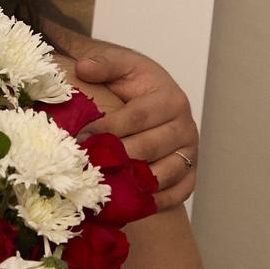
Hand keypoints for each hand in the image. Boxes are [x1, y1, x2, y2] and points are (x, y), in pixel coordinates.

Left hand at [75, 44, 197, 209]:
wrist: (151, 95)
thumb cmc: (133, 82)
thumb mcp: (120, 64)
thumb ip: (104, 63)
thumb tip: (85, 67)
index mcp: (170, 99)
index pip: (137, 117)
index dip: (107, 128)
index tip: (80, 136)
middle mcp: (185, 127)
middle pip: (148, 148)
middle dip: (115, 157)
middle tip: (84, 166)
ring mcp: (189, 153)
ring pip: (163, 173)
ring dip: (134, 183)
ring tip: (103, 188)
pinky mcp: (189, 173)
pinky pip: (178, 193)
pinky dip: (156, 202)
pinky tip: (130, 205)